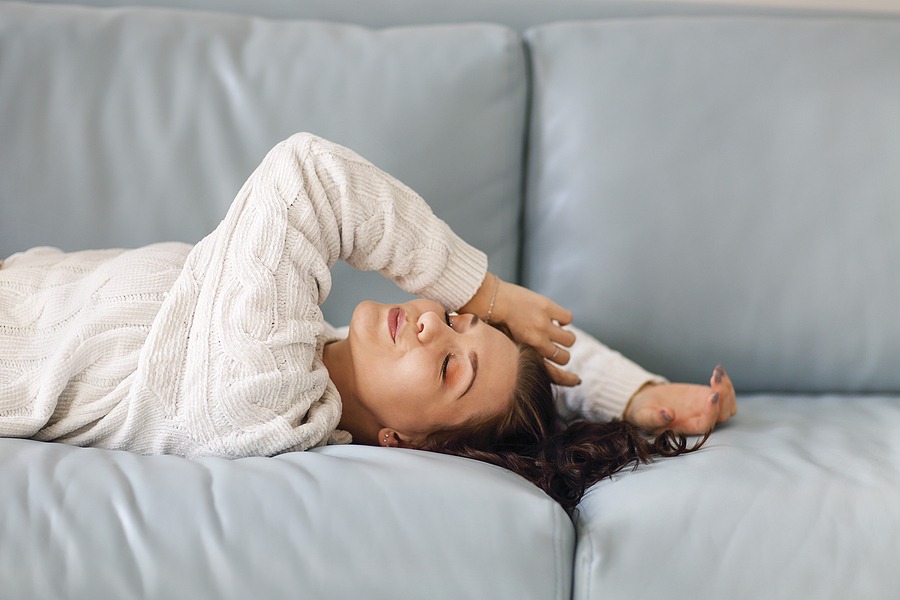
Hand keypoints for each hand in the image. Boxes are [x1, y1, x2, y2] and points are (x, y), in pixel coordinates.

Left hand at [459, 273, 579, 385]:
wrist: (488, 300)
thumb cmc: (492, 324)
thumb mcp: (505, 349)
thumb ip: (521, 358)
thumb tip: (533, 364)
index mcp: (526, 356)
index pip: (554, 374)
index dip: (567, 379)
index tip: (575, 379)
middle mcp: (538, 343)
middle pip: (564, 358)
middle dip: (562, 354)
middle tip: (556, 348)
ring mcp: (543, 325)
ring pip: (570, 339)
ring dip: (566, 338)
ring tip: (557, 333)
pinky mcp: (547, 307)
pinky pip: (568, 318)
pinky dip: (564, 319)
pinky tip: (554, 317)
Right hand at [623, 365, 736, 434]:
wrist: (645, 404)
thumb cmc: (642, 413)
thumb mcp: (642, 416)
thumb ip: (654, 418)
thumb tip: (667, 415)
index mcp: (685, 427)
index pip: (706, 424)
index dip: (712, 412)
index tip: (712, 395)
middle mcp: (698, 420)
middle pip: (722, 414)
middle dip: (723, 395)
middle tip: (714, 377)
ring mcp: (704, 408)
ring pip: (728, 405)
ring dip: (727, 389)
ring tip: (716, 372)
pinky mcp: (704, 397)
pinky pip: (724, 394)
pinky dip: (725, 383)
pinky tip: (717, 371)